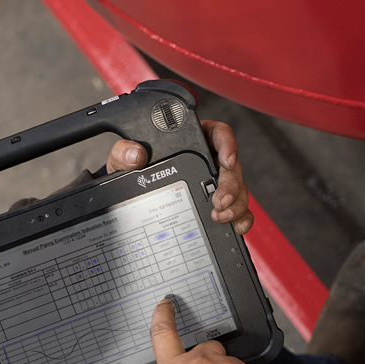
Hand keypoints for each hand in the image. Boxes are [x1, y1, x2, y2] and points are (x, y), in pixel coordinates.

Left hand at [104, 119, 253, 234]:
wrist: (130, 199)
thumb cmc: (132, 172)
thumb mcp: (123, 160)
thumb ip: (124, 153)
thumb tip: (135, 154)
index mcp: (193, 140)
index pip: (217, 134)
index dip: (228, 144)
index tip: (226, 160)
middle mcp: (209, 160)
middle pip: (232, 168)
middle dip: (231, 185)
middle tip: (219, 201)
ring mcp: (215, 184)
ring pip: (238, 190)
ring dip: (235, 205)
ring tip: (219, 216)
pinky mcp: (218, 204)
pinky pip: (237, 209)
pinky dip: (241, 219)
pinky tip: (236, 227)